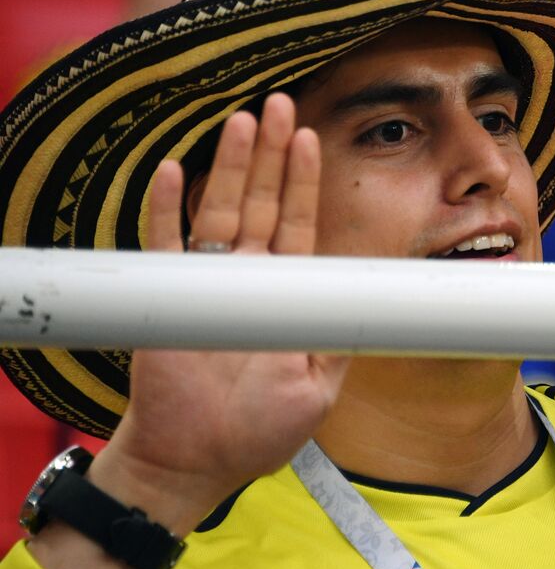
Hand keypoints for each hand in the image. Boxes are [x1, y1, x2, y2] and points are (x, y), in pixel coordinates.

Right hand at [108, 93, 344, 514]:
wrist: (198, 464)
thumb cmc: (259, 431)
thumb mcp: (320, 385)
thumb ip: (340, 339)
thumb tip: (376, 304)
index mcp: (284, 292)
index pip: (297, 223)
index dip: (303, 181)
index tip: (311, 138)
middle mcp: (246, 278)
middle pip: (261, 202)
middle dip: (272, 154)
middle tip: (279, 104)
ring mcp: (206, 283)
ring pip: (219, 211)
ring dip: (229, 166)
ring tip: (243, 121)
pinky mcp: (168, 298)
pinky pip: (164, 245)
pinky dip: (166, 208)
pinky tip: (173, 169)